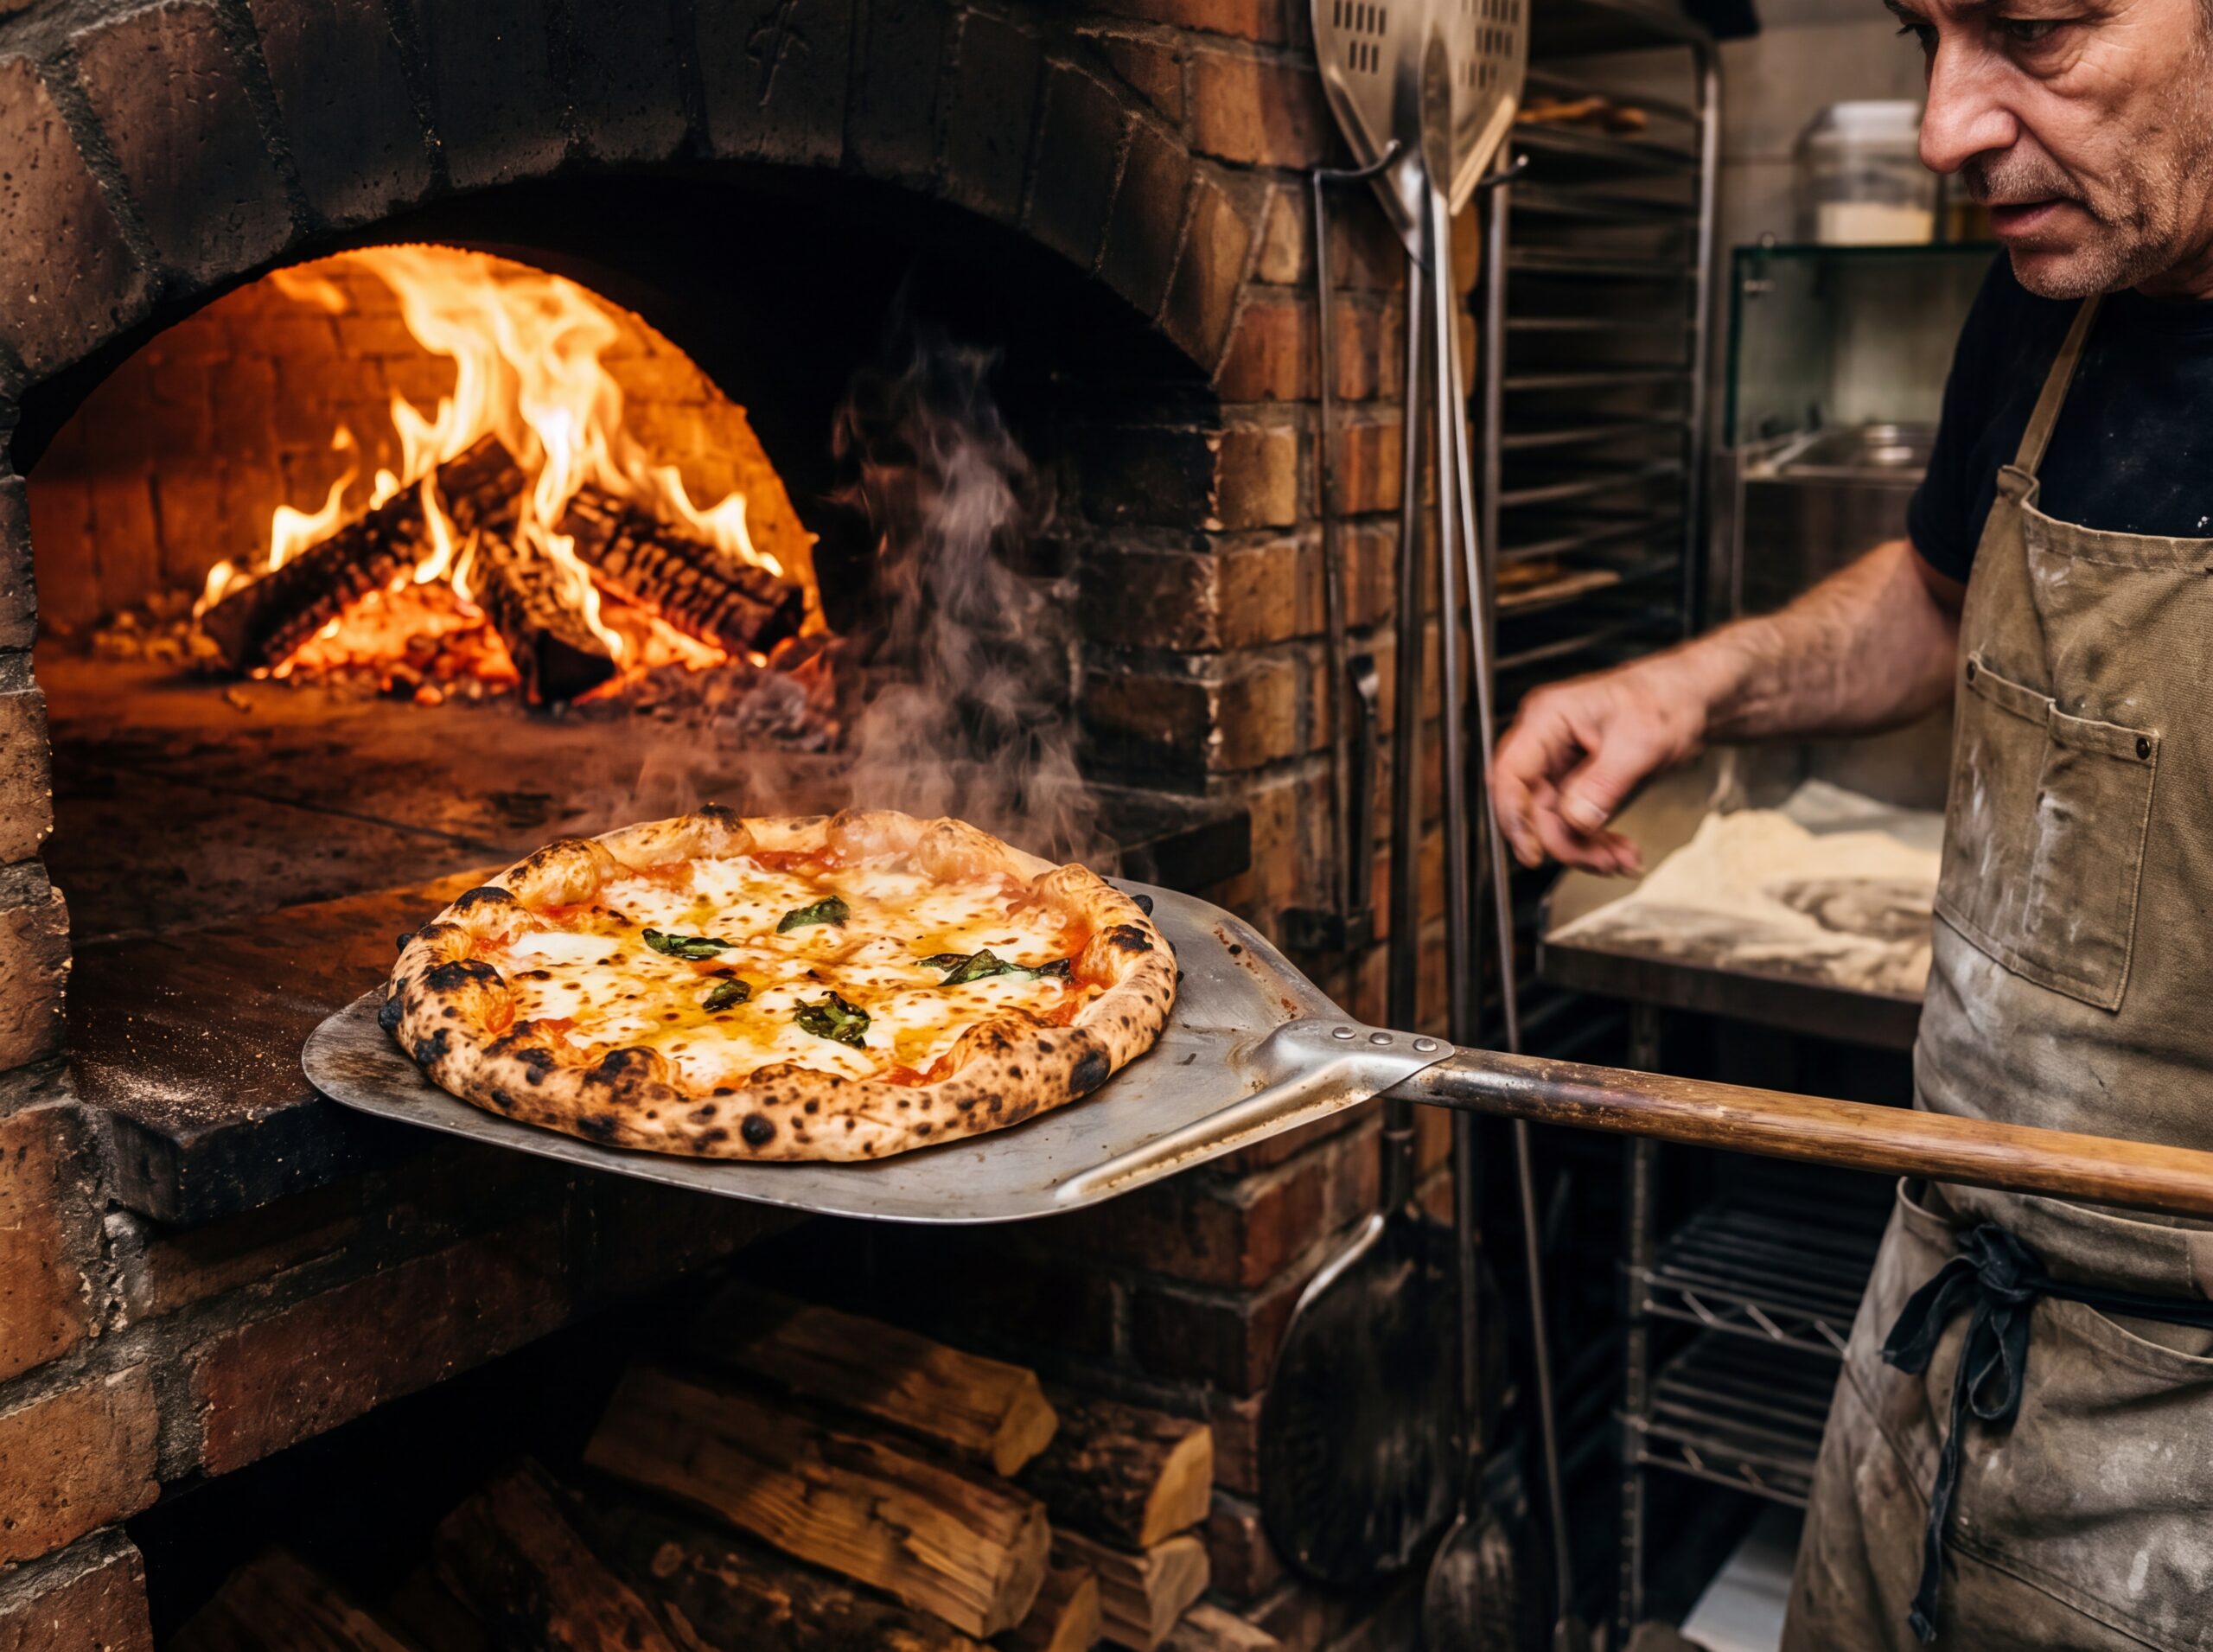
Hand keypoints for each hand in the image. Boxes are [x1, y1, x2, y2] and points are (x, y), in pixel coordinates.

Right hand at [1490, 655, 1712, 873]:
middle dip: (1567, 841)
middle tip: (1601, 861)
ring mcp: (1562, 763)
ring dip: (1586, 848)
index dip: (1515, 817)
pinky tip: (1619, 851)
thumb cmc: (1666, 697)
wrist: (1694, 698)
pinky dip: (1597, 842)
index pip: (1511, 773)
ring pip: (1556, 821)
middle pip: (1534, 807)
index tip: (1534, 853)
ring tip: (1620, 859)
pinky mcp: (1580, 781)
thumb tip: (1575, 819)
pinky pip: (1576, 821)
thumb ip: (1601, 784)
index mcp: (1547, 718)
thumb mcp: (1638, 742)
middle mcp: (1547, 741)